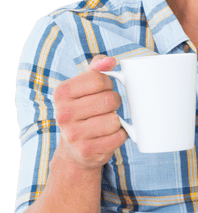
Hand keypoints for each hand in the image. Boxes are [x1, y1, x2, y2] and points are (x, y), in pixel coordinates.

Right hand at [53, 55, 127, 169]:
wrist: (75, 149)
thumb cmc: (83, 111)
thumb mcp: (83, 88)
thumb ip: (96, 69)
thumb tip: (110, 61)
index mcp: (61, 93)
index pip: (98, 79)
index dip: (108, 83)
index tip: (103, 89)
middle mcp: (63, 114)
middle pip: (108, 99)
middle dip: (115, 102)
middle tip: (108, 108)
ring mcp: (74, 135)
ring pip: (115, 120)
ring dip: (117, 121)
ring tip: (106, 122)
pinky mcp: (87, 151)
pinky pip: (119, 137)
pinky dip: (120, 135)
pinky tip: (108, 135)